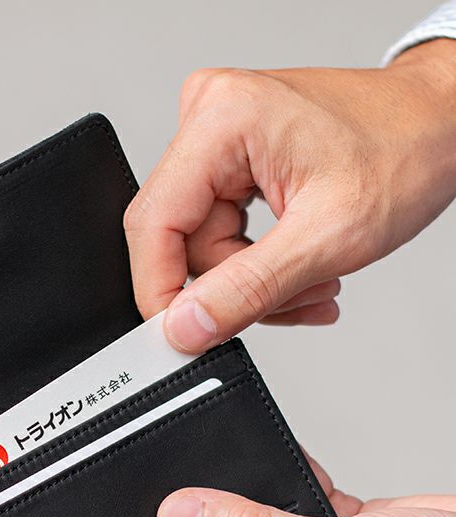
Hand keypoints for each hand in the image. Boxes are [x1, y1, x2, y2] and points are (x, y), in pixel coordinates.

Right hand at [124, 40, 455, 351]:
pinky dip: (258, 263)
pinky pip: (218, 231)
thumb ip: (248, 289)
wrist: (440, 126)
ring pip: (203, 245)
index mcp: (222, 119)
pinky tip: (300, 266)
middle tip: (291, 299)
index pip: (154, 223)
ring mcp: (216, 136)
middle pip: (182, 240)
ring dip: (255, 281)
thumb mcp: (329, 236)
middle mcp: (209, 117)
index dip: (161, 291)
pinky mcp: (228, 156)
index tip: (183, 335)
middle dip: (234, 286)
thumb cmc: (405, 151)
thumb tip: (185, 325)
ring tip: (314, 281)